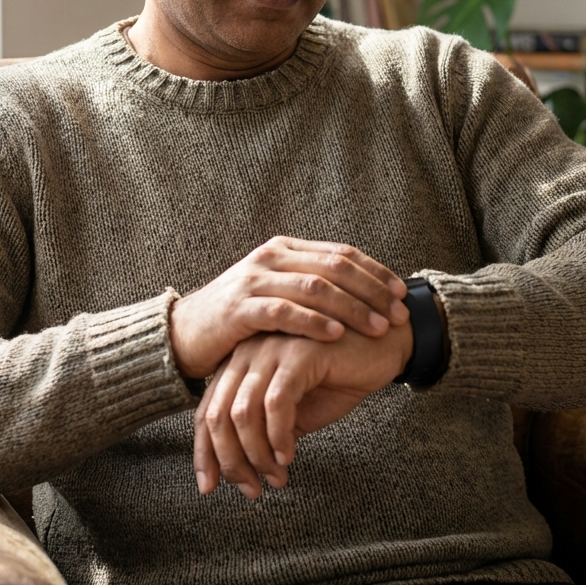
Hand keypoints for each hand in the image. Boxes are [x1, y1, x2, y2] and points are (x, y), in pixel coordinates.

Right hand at [170, 236, 408, 379]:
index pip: (340, 253)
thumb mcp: (276, 294)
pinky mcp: (240, 308)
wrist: (182, 334)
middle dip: (371, 291)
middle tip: (398, 314)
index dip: (375, 272)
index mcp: (284, 250)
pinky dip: (313, 322)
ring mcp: (254, 281)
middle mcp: (271, 258)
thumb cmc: (238, 320)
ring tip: (377, 327)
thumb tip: (360, 293)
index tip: (402, 294)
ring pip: (314, 288)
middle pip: (334, 267)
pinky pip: (284, 311)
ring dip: (352, 308)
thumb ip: (309, 287)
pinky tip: (336, 334)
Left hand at [192, 320, 412, 497]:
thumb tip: (245, 466)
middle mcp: (249, 351)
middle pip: (218, 413)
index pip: (208, 409)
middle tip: (251, 490)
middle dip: (229, 460)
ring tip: (276, 477)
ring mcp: (272, 349)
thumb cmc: (341, 374)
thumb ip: (268, 428)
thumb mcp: (298, 408)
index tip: (209, 486)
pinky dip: (277, 436)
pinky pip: (276, 403)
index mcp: (242, 362)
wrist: (386, 345)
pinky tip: (288, 455)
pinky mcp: (298, 352)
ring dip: (256, 454)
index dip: (204, 452)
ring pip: (243, 412)